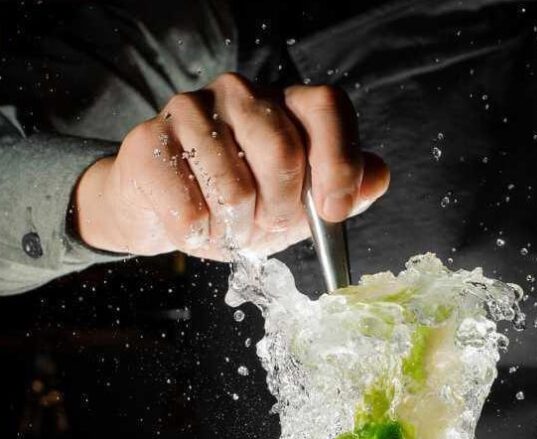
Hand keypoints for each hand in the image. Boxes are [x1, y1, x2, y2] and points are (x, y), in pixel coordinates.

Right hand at [73, 74, 388, 259]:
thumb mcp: (298, 206)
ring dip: (235, 229)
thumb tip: (377, 177)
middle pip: (283, 151)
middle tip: (266, 225)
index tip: (333, 211)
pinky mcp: (149, 140)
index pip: (327, 107)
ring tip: (226, 225)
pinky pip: (189, 208)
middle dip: (281, 211)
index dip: (338, 161)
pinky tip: (194, 225)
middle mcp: (241, 95)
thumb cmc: (238, 207)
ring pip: (233, 188)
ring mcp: (191, 109)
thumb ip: (340, 192)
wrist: (168, 214)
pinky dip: (198, 235)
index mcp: (284, 106)